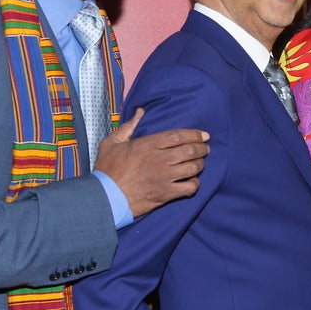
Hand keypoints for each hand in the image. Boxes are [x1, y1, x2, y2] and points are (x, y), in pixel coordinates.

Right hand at [94, 108, 209, 217]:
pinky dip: (195, 184)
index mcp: (147, 145)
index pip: (178, 135)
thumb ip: (128, 127)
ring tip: (199, 163)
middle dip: (202, 148)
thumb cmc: (107, 169)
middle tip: (205, 149)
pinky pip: (190, 187)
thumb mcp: (111, 143)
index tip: (204, 135)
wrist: (105, 197)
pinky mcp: (166, 194)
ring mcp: (164, 177)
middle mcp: (159, 159)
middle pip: (190, 150)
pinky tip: (192, 181)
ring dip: (200, 164)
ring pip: (193, 168)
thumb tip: (140, 112)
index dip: (195, 134)